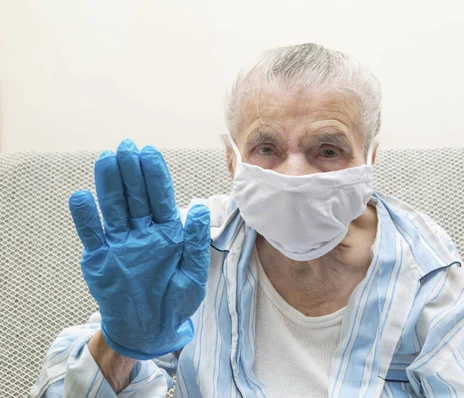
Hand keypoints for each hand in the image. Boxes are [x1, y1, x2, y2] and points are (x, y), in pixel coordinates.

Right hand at [69, 139, 209, 359]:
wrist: (149, 330)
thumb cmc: (175, 301)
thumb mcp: (193, 274)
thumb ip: (196, 241)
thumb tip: (201, 207)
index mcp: (167, 233)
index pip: (160, 198)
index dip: (154, 175)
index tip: (148, 152)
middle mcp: (142, 233)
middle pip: (135, 197)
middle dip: (131, 171)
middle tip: (125, 146)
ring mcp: (120, 243)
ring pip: (113, 208)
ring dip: (109, 184)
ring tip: (107, 159)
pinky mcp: (100, 258)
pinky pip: (91, 234)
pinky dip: (86, 217)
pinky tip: (81, 197)